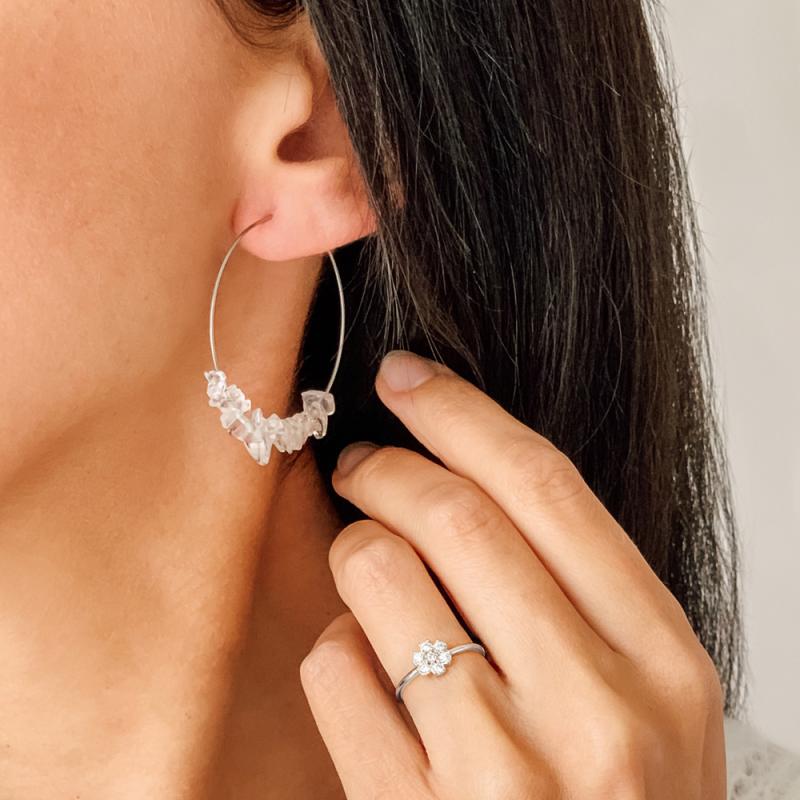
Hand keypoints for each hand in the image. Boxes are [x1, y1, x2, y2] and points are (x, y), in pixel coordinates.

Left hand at [300, 350, 726, 798]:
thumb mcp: (638, 696)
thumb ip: (571, 593)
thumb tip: (463, 477)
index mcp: (663, 660)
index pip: (545, 486)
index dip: (462, 413)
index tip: (408, 378)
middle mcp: (595, 708)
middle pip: (456, 517)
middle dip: (388, 466)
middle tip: (361, 461)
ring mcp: (503, 771)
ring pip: (378, 580)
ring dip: (354, 552)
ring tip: (363, 567)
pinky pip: (336, 674)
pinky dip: (334, 650)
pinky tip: (362, 674)